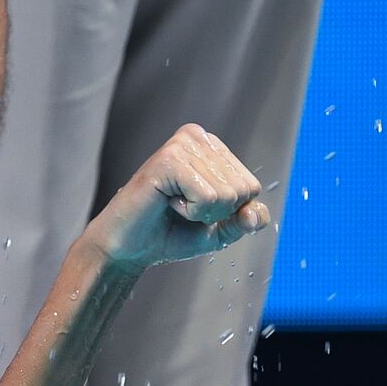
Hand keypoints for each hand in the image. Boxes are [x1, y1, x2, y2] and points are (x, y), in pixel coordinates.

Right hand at [85, 124, 268, 270]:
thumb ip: (246, 221)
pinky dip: (191, 211)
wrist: (131, 247)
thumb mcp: (221, 230)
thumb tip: (254, 213)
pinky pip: (207, 197)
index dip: (229, 211)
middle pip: (243, 190)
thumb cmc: (171, 233)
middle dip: (217, 212)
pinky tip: (167, 201)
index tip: (198, 207)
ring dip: (202, 212)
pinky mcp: (169, 159)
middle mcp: (199, 138)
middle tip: (183, 207)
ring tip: (174, 204)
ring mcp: (183, 145)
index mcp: (213, 148)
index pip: (252, 187)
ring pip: (227, 195)